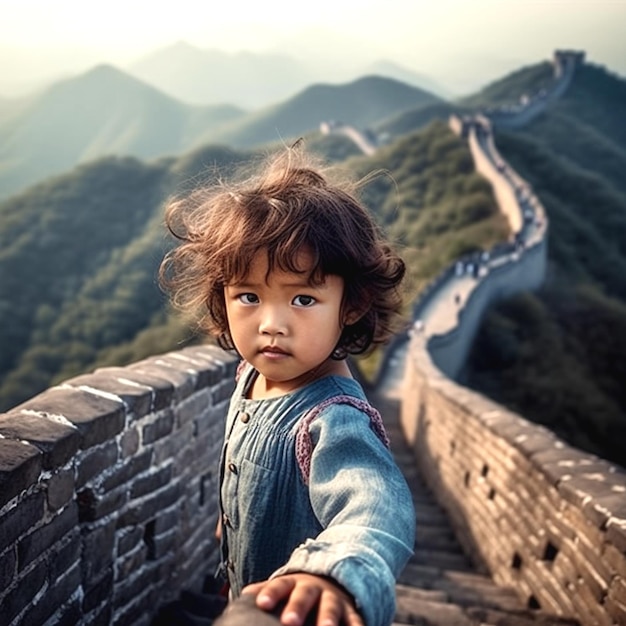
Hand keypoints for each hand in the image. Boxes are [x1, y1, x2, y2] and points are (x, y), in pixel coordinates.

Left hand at [242, 573, 363, 625]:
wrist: (332, 581)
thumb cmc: (298, 592)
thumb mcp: (284, 587)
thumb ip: (265, 592)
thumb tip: (242, 598)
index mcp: (293, 584)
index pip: (280, 585)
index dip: (271, 594)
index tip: (262, 604)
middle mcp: (313, 589)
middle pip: (304, 595)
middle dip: (297, 607)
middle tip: (289, 621)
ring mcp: (333, 599)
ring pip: (330, 607)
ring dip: (328, 618)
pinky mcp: (350, 611)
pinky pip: (355, 621)